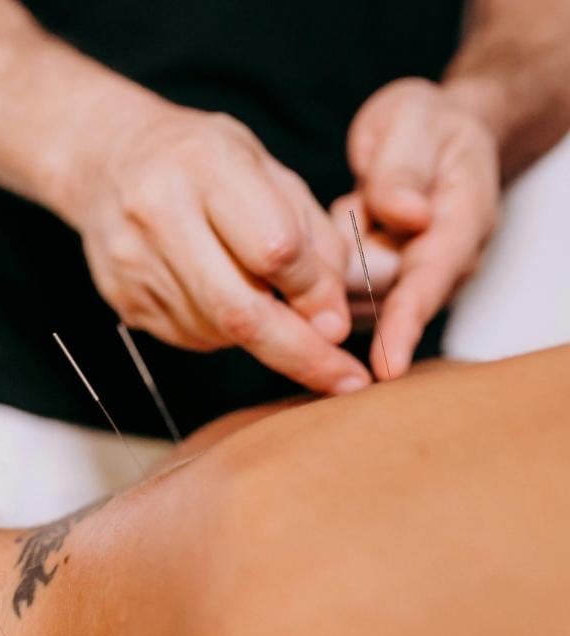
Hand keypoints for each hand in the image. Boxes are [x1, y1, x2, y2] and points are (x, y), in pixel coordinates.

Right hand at [60, 101, 369, 394]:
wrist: (107, 160)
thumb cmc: (203, 161)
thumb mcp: (269, 170)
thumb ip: (312, 238)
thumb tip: (331, 322)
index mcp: (205, 164)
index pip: (274, 248)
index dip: (315, 291)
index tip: (340, 320)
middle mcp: (158, 212)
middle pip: (239, 308)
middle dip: (300, 351)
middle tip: (343, 378)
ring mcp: (133, 261)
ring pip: (218, 330)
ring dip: (261, 335)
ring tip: (269, 303)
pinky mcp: (122, 298)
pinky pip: (192, 336)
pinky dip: (225, 331)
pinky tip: (223, 295)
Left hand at [337, 78, 500, 378]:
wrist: (427, 133)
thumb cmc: (422, 126)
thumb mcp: (413, 122)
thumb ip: (403, 169)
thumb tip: (406, 214)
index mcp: (463, 221)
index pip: (431, 282)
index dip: (406, 324)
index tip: (386, 364)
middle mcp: (442, 261)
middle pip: (386, 301)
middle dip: (349, 285)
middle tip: (341, 219)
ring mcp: (412, 277)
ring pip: (356, 300)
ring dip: (333, 271)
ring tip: (347, 211)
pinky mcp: (381, 283)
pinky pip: (339, 291)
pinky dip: (323, 271)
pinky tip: (329, 235)